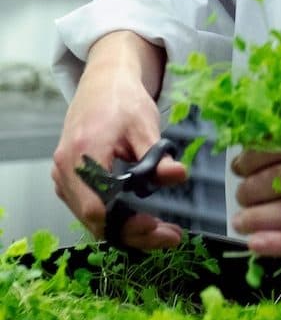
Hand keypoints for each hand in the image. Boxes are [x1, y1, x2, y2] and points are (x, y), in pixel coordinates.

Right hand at [51, 32, 186, 248]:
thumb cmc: (123, 100)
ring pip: (91, 218)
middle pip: (94, 219)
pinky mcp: (69, 179)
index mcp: (82, 154)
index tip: (159, 228)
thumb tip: (178, 176)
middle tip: (169, 236)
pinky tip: (141, 219)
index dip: (127, 224)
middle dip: (133, 233)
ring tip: (162, 231)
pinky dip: (114, 218)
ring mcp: (63, 176)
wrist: (102, 83)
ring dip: (125, 228)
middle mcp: (65, 170)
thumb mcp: (144, 124)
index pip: (98, 207)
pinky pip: (89, 208)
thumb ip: (157, 156)